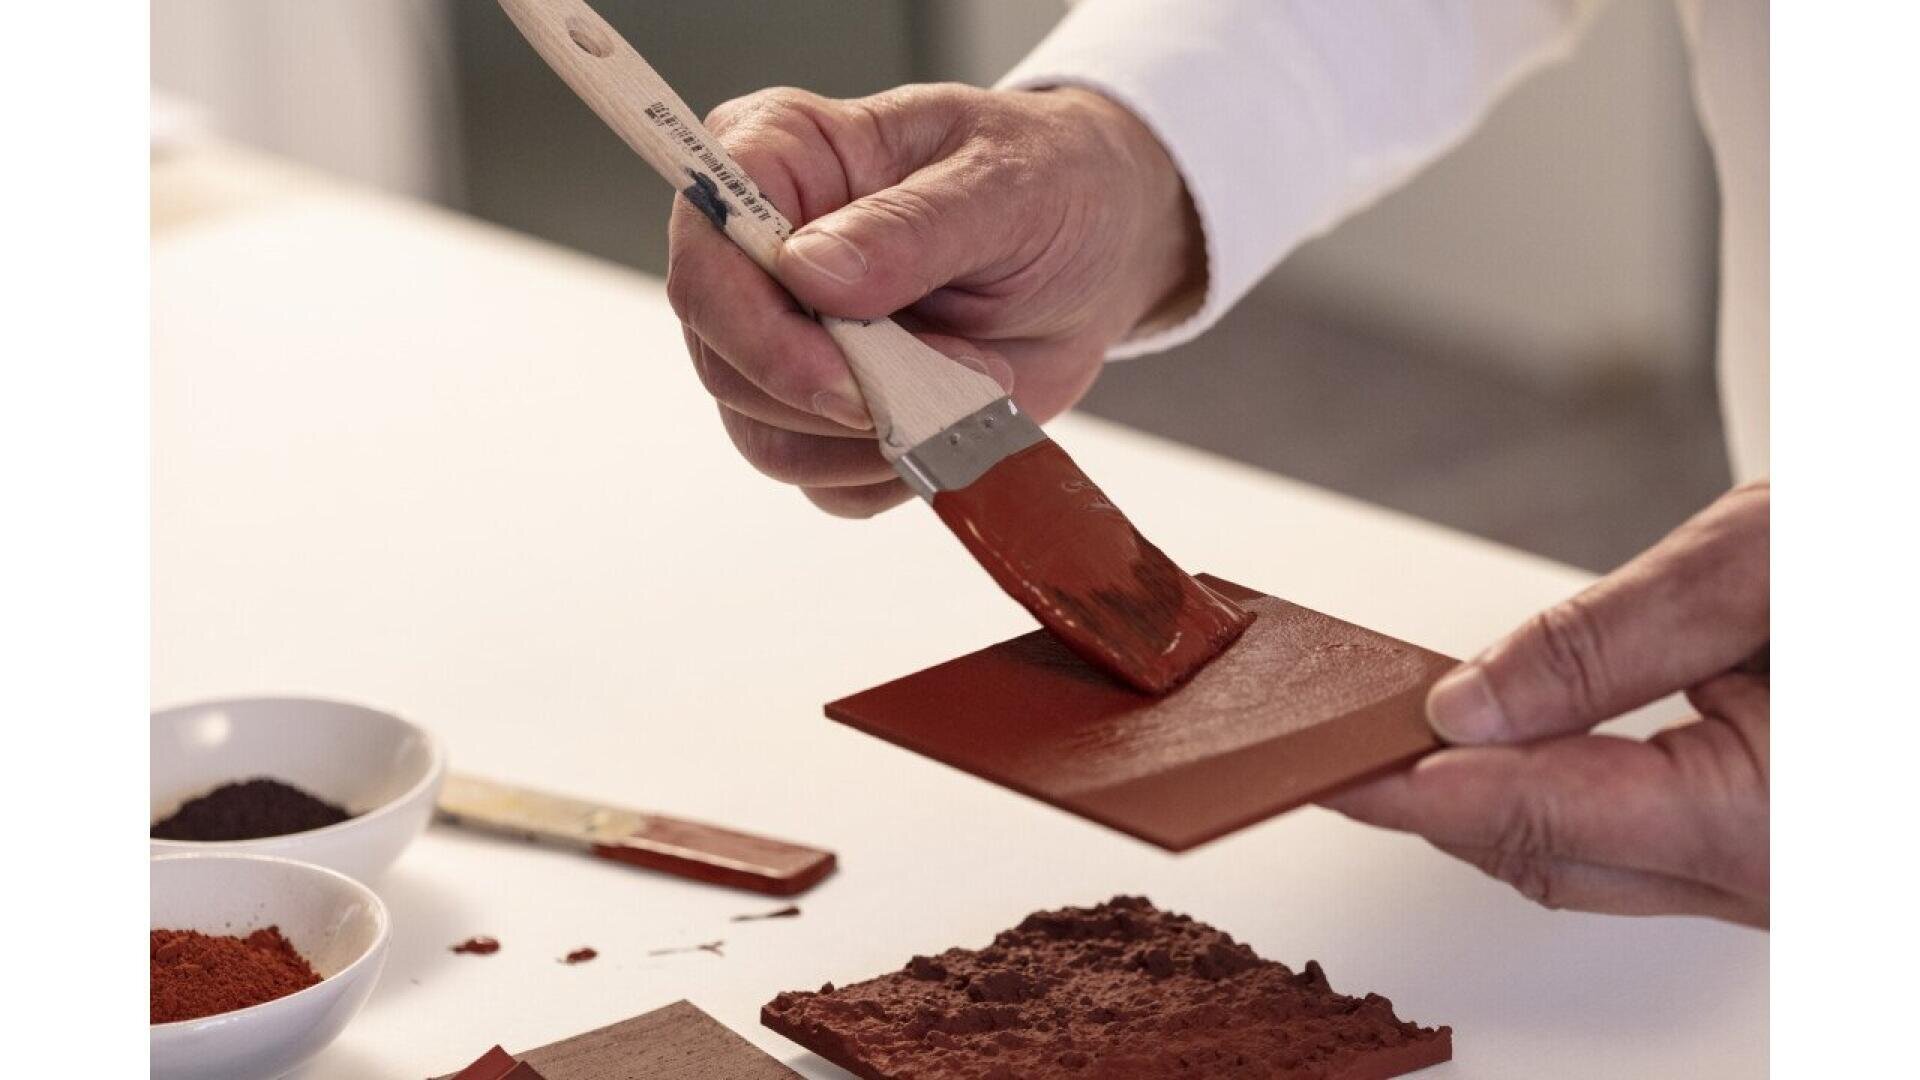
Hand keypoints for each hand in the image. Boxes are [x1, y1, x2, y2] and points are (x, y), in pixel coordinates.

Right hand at [667, 83, 1201, 516]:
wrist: (1102, 249)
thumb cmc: (1051, 182)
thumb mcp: (1005, 184)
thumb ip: (909, 226)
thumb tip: (811, 268)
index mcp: (777, 159)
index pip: (705, 256)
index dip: (755, 332)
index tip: (847, 375)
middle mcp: (759, 256)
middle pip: (723, 363)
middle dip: (838, 396)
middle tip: (957, 370)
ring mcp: (786, 341)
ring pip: (767, 438)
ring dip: (878, 440)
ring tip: (972, 384)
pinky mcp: (828, 416)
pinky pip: (829, 485)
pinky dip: (900, 472)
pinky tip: (958, 419)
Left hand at [1324, 482, 1769, 925]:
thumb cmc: (1916, 553)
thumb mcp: (1755, 569)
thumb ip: (1604, 645)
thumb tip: (1469, 702)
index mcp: (1773, 827)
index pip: (1539, 815)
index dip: (1413, 789)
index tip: (1326, 765)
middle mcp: (1776, 880)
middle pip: (1548, 855)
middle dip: (1433, 796)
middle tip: (1341, 738)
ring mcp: (1775, 875)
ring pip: (1585, 859)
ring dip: (1492, 797)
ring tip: (1406, 729)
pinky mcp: (1771, 848)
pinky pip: (1635, 845)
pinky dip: (1559, 794)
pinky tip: (1512, 742)